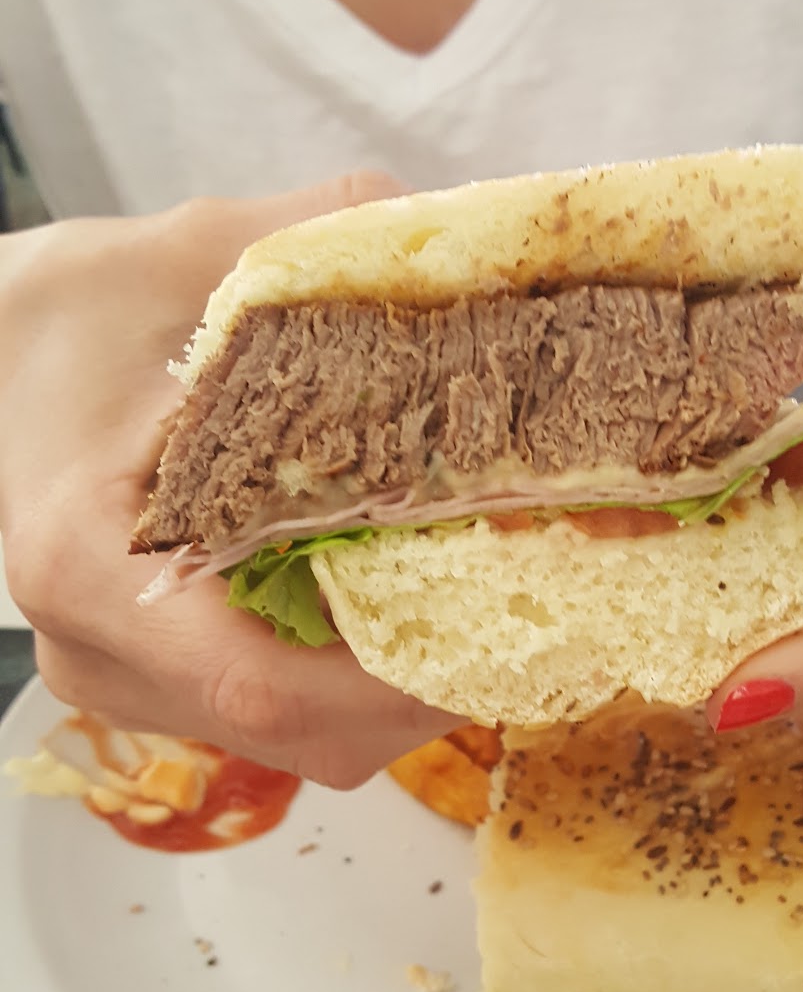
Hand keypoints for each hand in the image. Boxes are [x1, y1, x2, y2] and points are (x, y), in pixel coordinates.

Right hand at [0, 175, 460, 786]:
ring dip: (429, 684)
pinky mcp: (167, 694)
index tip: (517, 608)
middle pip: (311, 732)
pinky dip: (385, 678)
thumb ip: (323, 247)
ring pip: (317, 744)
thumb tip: (465, 247)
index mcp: (85, 560)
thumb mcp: (190, 254)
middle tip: (559, 596)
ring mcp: (129, 689)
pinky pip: (301, 725)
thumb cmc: (82, 314)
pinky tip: (443, 603)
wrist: (2, 365)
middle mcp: (99, 654)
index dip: (403, 671)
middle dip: (450, 675)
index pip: (262, 678)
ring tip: (518, 595)